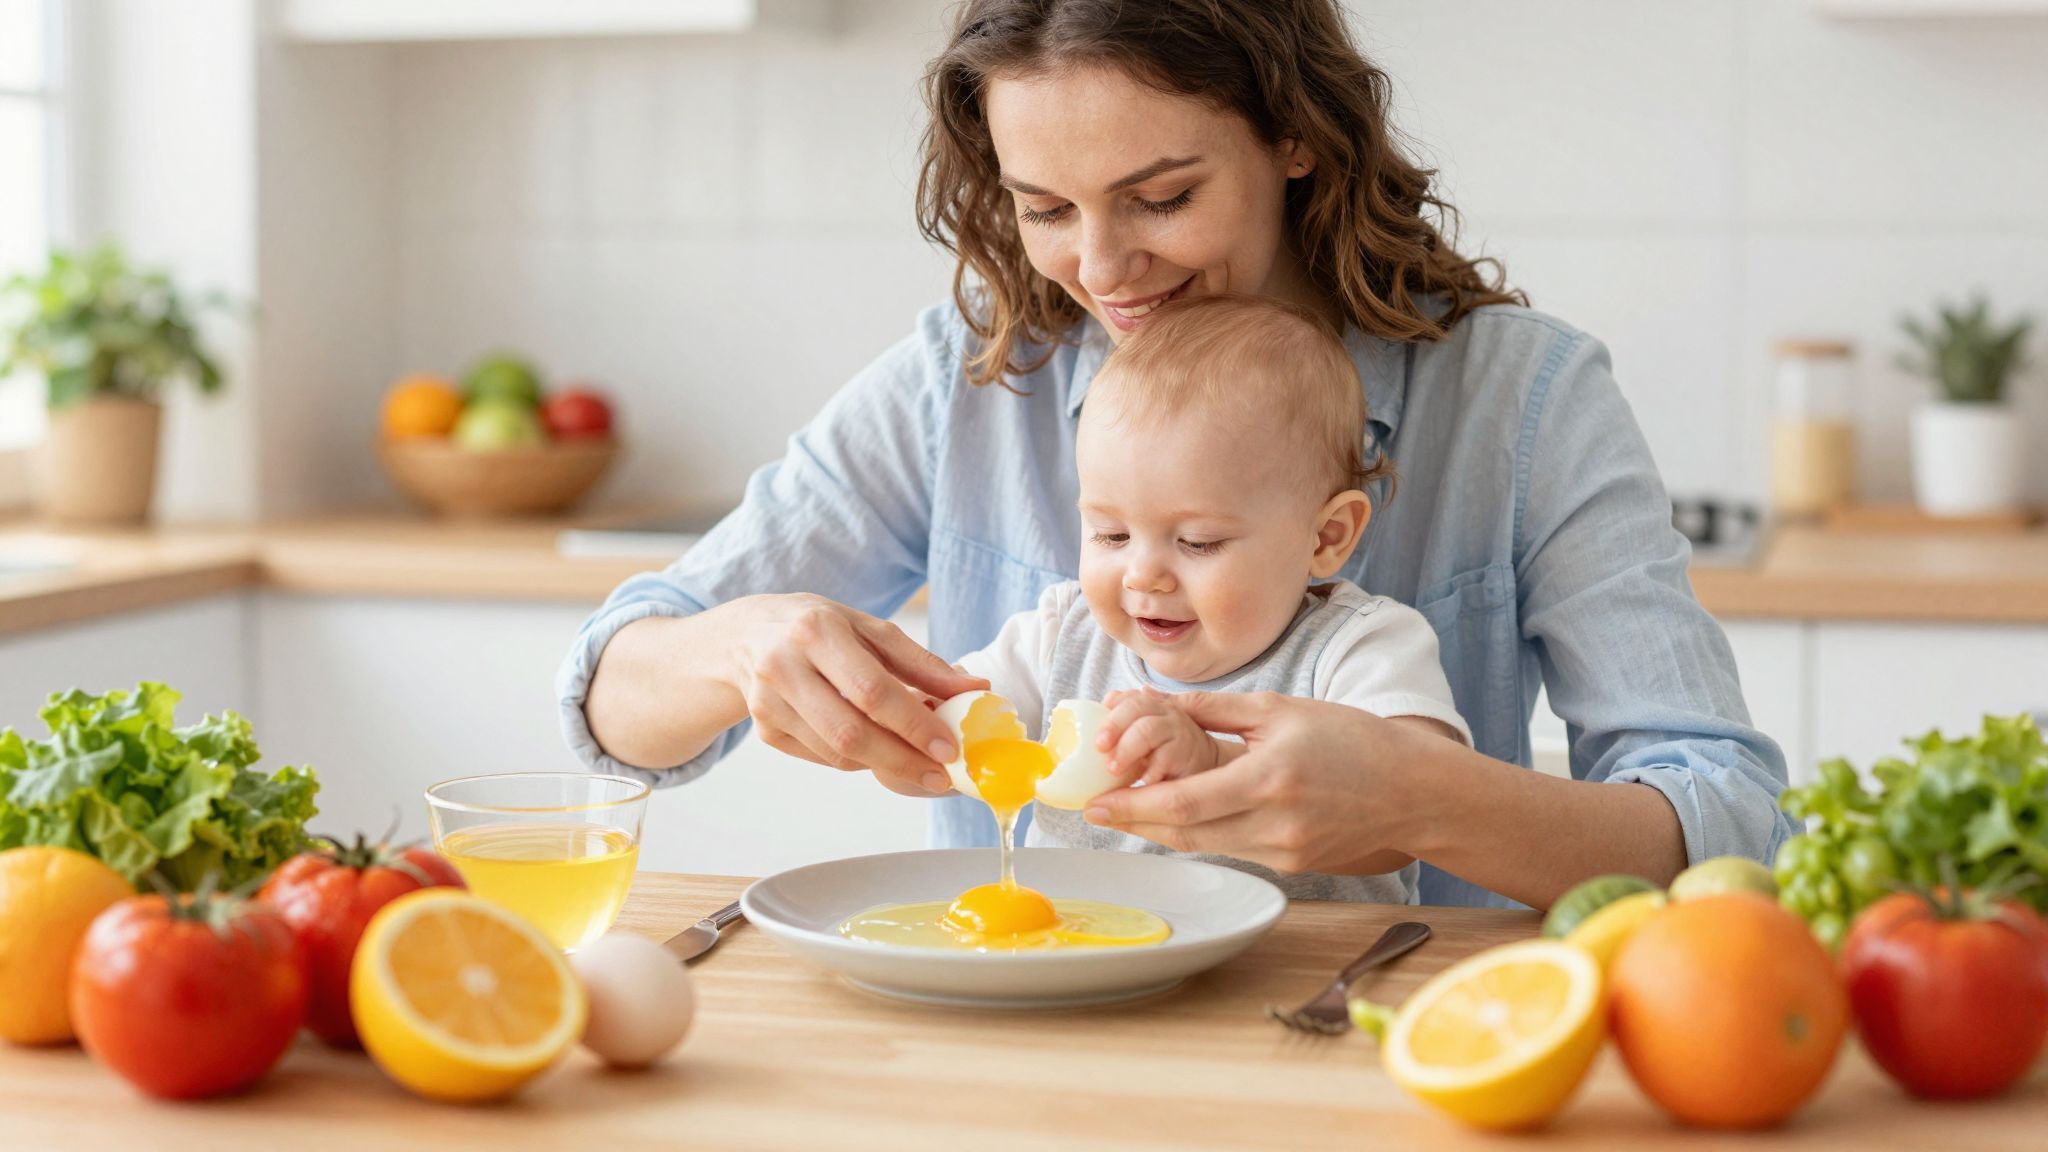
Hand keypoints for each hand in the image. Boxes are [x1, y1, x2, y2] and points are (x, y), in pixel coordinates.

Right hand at [728, 594, 986, 795]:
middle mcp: (784, 667)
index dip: (913, 724)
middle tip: (939, 777)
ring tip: (915, 760)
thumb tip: (975, 688)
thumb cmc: (819, 627)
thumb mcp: (868, 628)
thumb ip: (922, 662)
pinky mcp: (764, 730)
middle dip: (901, 761)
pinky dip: (855, 759)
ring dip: (882, 763)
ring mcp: (767, 703)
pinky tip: (873, 747)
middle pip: (849, 733)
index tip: (947, 749)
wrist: (745, 635)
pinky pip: (821, 757)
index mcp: (816, 631)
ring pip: (836, 753)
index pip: (871, 690)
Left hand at [1084, 692, 1423, 874]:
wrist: (1411, 791)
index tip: (1097, 803)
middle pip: (1184, 833)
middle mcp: (1274, 824)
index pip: (1184, 803)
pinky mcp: (1290, 866)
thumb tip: (1158, 703)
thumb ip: (1215, 710)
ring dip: (1162, 829)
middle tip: (1099, 809)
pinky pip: (1231, 849)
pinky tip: (1179, 816)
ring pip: (1204, 845)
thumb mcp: (1281, 710)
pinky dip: (1200, 833)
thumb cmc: (1352, 740)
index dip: (1133, 806)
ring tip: (1129, 810)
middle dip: (1135, 822)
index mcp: (1269, 779)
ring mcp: (1283, 852)